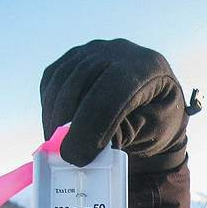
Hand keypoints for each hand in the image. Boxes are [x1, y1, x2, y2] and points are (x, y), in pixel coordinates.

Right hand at [41, 39, 189, 169]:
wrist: (153, 102)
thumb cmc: (156, 122)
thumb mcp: (153, 132)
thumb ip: (128, 133)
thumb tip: (89, 139)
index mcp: (148, 68)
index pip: (113, 91)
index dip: (91, 126)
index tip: (77, 157)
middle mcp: (118, 51)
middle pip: (82, 83)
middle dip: (69, 125)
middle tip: (65, 157)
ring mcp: (93, 50)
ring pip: (62, 82)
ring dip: (55, 119)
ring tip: (60, 148)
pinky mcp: (72, 58)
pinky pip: (52, 82)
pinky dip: (50, 108)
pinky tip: (58, 131)